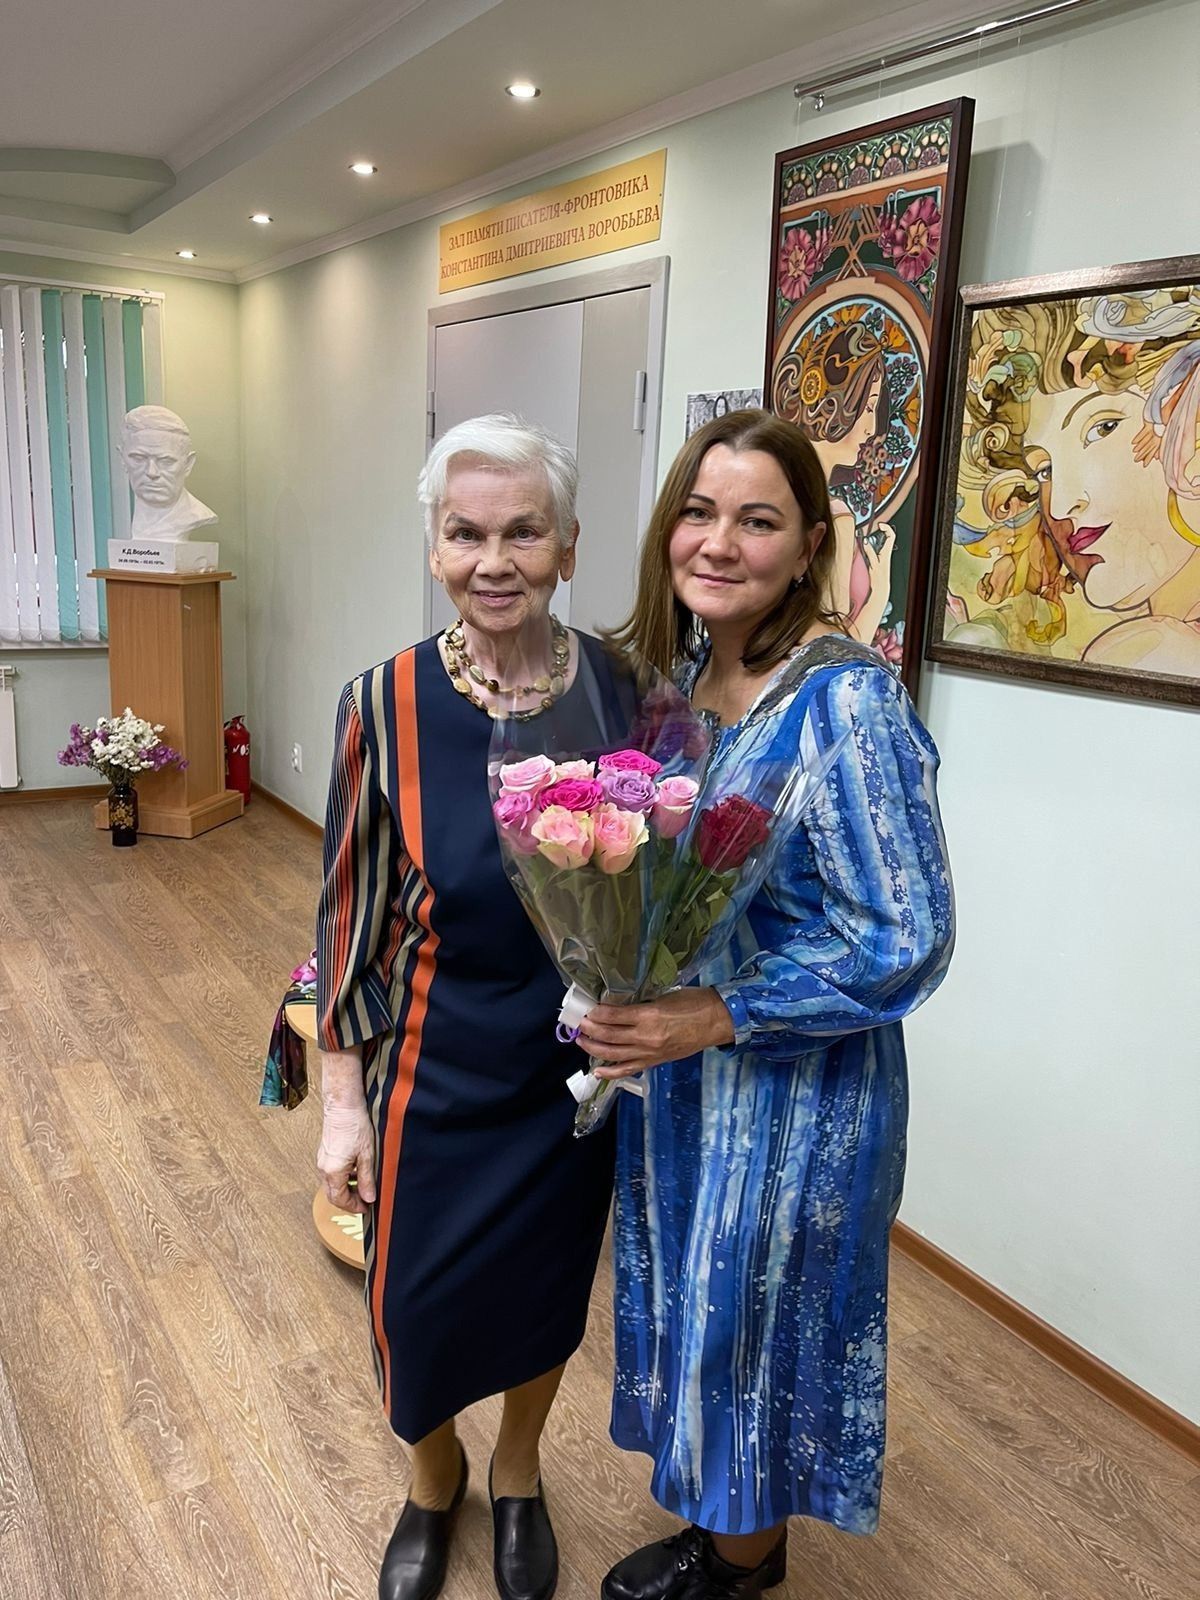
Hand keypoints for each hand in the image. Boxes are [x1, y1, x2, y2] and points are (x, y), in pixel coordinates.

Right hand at [317, 1095, 376, 1213]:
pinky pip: (331, 1174)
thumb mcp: (367, 1155)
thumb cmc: (355, 1125)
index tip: (366, 1208)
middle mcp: (324, 1168)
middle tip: (364, 1201)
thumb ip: (366, 1179)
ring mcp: (323, 1161)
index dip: (354, 1207)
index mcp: (334, 1172)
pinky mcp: (325, 1154)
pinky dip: (342, 1179)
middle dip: (348, 1201)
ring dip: (346, 1190)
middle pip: (333, 1195)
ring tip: (363, 1185)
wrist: (343, 1105)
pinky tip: (355, 1171)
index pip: (340, 1200)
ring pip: (332, 1185)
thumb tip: (369, 1198)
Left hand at [576, 989, 735, 1078]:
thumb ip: (641, 1004)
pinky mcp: (655, 1062)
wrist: (717, 1021)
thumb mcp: (664, 996)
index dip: (597, 1013)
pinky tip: (597, 1070)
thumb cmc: (694, 1003)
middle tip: (580, 1023)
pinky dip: (611, 1071)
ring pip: (614, 1054)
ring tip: (581, 1041)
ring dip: (594, 1048)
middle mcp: (646, 1037)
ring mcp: (650, 1053)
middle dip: (590, 1030)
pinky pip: (628, 1069)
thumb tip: (618, 1006)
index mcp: (649, 1016)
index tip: (588, 1009)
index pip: (613, 1016)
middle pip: (609, 1036)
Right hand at [862, 522, 895, 573]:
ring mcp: (883, 555)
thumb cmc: (879, 578)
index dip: (886, 528)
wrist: (880, 587)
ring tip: (869, 536)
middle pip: (887, 537)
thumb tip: (865, 541)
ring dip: (876, 538)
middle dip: (880, 531)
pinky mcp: (879, 558)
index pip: (891, 535)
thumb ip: (869, 552)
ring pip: (881, 542)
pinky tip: (867, 547)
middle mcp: (886, 552)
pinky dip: (872, 545)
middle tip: (874, 528)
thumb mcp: (873, 563)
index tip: (880, 524)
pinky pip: (877, 548)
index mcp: (887, 552)